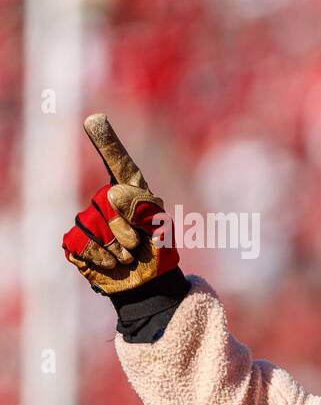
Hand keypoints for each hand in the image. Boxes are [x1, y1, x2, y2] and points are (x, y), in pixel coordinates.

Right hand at [61, 114, 175, 294]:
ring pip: (96, 226)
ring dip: (119, 248)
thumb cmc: (158, 253)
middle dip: (130, 228)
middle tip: (140, 244)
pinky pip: (83, 244)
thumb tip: (113, 193)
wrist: (149, 284)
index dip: (106, 143)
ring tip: (129, 256)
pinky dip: (103, 258)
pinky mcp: (74, 241)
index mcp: (129, 192)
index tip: (95, 120)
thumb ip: (144, 209)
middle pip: (111, 202)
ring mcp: (86, 219)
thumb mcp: (161, 229)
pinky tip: (113, 264)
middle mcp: (104, 201)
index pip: (118, 163)